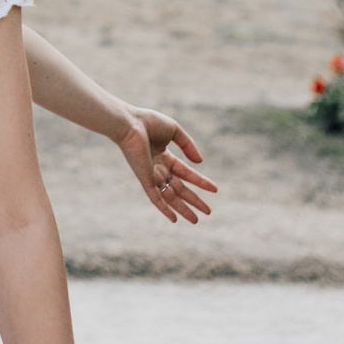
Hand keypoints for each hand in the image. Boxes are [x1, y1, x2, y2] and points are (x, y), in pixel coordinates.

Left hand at [114, 106, 217, 223]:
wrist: (128, 123)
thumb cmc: (148, 122)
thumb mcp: (174, 130)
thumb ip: (188, 145)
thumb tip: (200, 162)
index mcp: (163, 155)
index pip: (185, 172)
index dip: (200, 181)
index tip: (215, 190)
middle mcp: (157, 168)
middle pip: (179, 188)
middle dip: (193, 200)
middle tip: (208, 212)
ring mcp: (151, 175)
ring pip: (170, 196)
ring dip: (183, 208)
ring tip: (196, 220)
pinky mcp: (145, 179)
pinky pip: (155, 197)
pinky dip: (164, 208)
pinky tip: (174, 219)